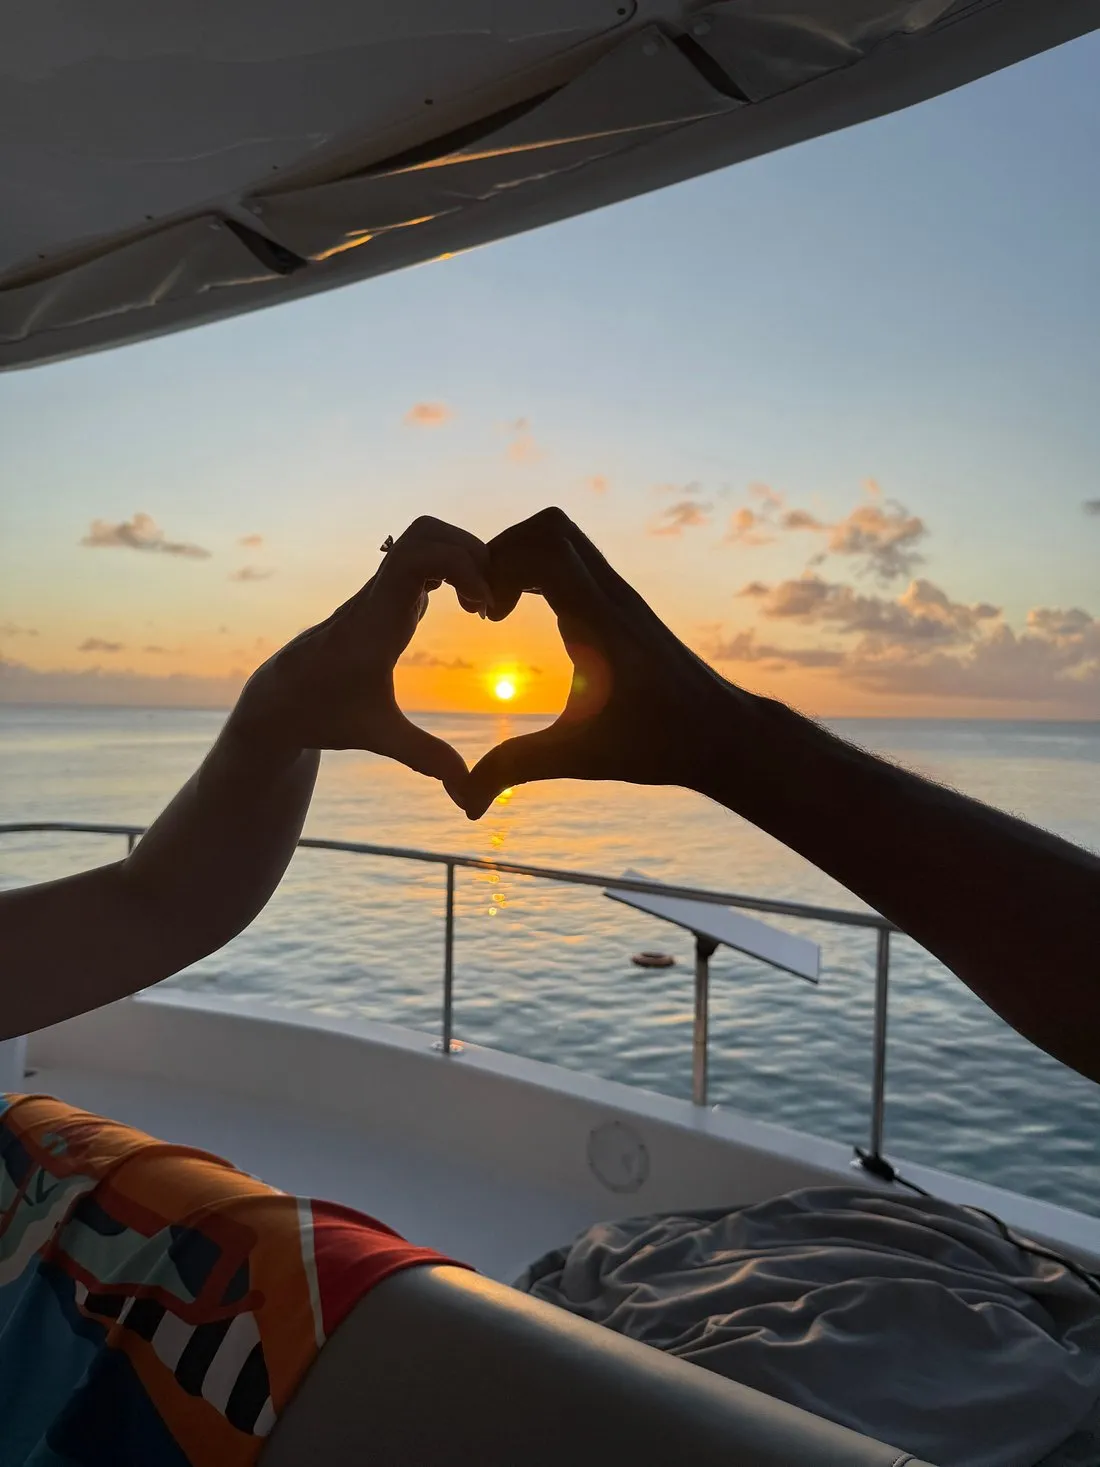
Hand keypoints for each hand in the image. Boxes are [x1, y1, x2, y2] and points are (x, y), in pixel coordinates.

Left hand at [227, 517, 489, 794]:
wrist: (278, 699)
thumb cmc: (323, 714)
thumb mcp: (379, 737)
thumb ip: (426, 760)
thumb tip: (469, 800)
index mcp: (375, 622)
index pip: (415, 558)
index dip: (461, 566)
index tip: (483, 607)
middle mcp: (377, 596)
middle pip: (424, 531)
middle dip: (470, 550)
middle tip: (489, 597)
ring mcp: (379, 591)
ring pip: (422, 537)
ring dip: (462, 556)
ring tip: (481, 603)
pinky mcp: (384, 594)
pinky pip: (422, 556)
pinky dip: (453, 567)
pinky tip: (467, 606)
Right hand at [462, 507, 750, 818]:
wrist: (723, 735)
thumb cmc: (659, 745)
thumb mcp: (579, 758)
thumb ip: (516, 771)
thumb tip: (467, 806)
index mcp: (600, 624)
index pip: (545, 550)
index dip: (498, 569)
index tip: (486, 618)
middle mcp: (611, 597)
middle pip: (551, 526)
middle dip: (503, 552)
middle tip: (486, 603)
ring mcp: (620, 595)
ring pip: (565, 534)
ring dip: (523, 556)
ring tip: (502, 607)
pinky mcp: (624, 603)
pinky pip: (577, 557)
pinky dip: (542, 569)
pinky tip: (530, 614)